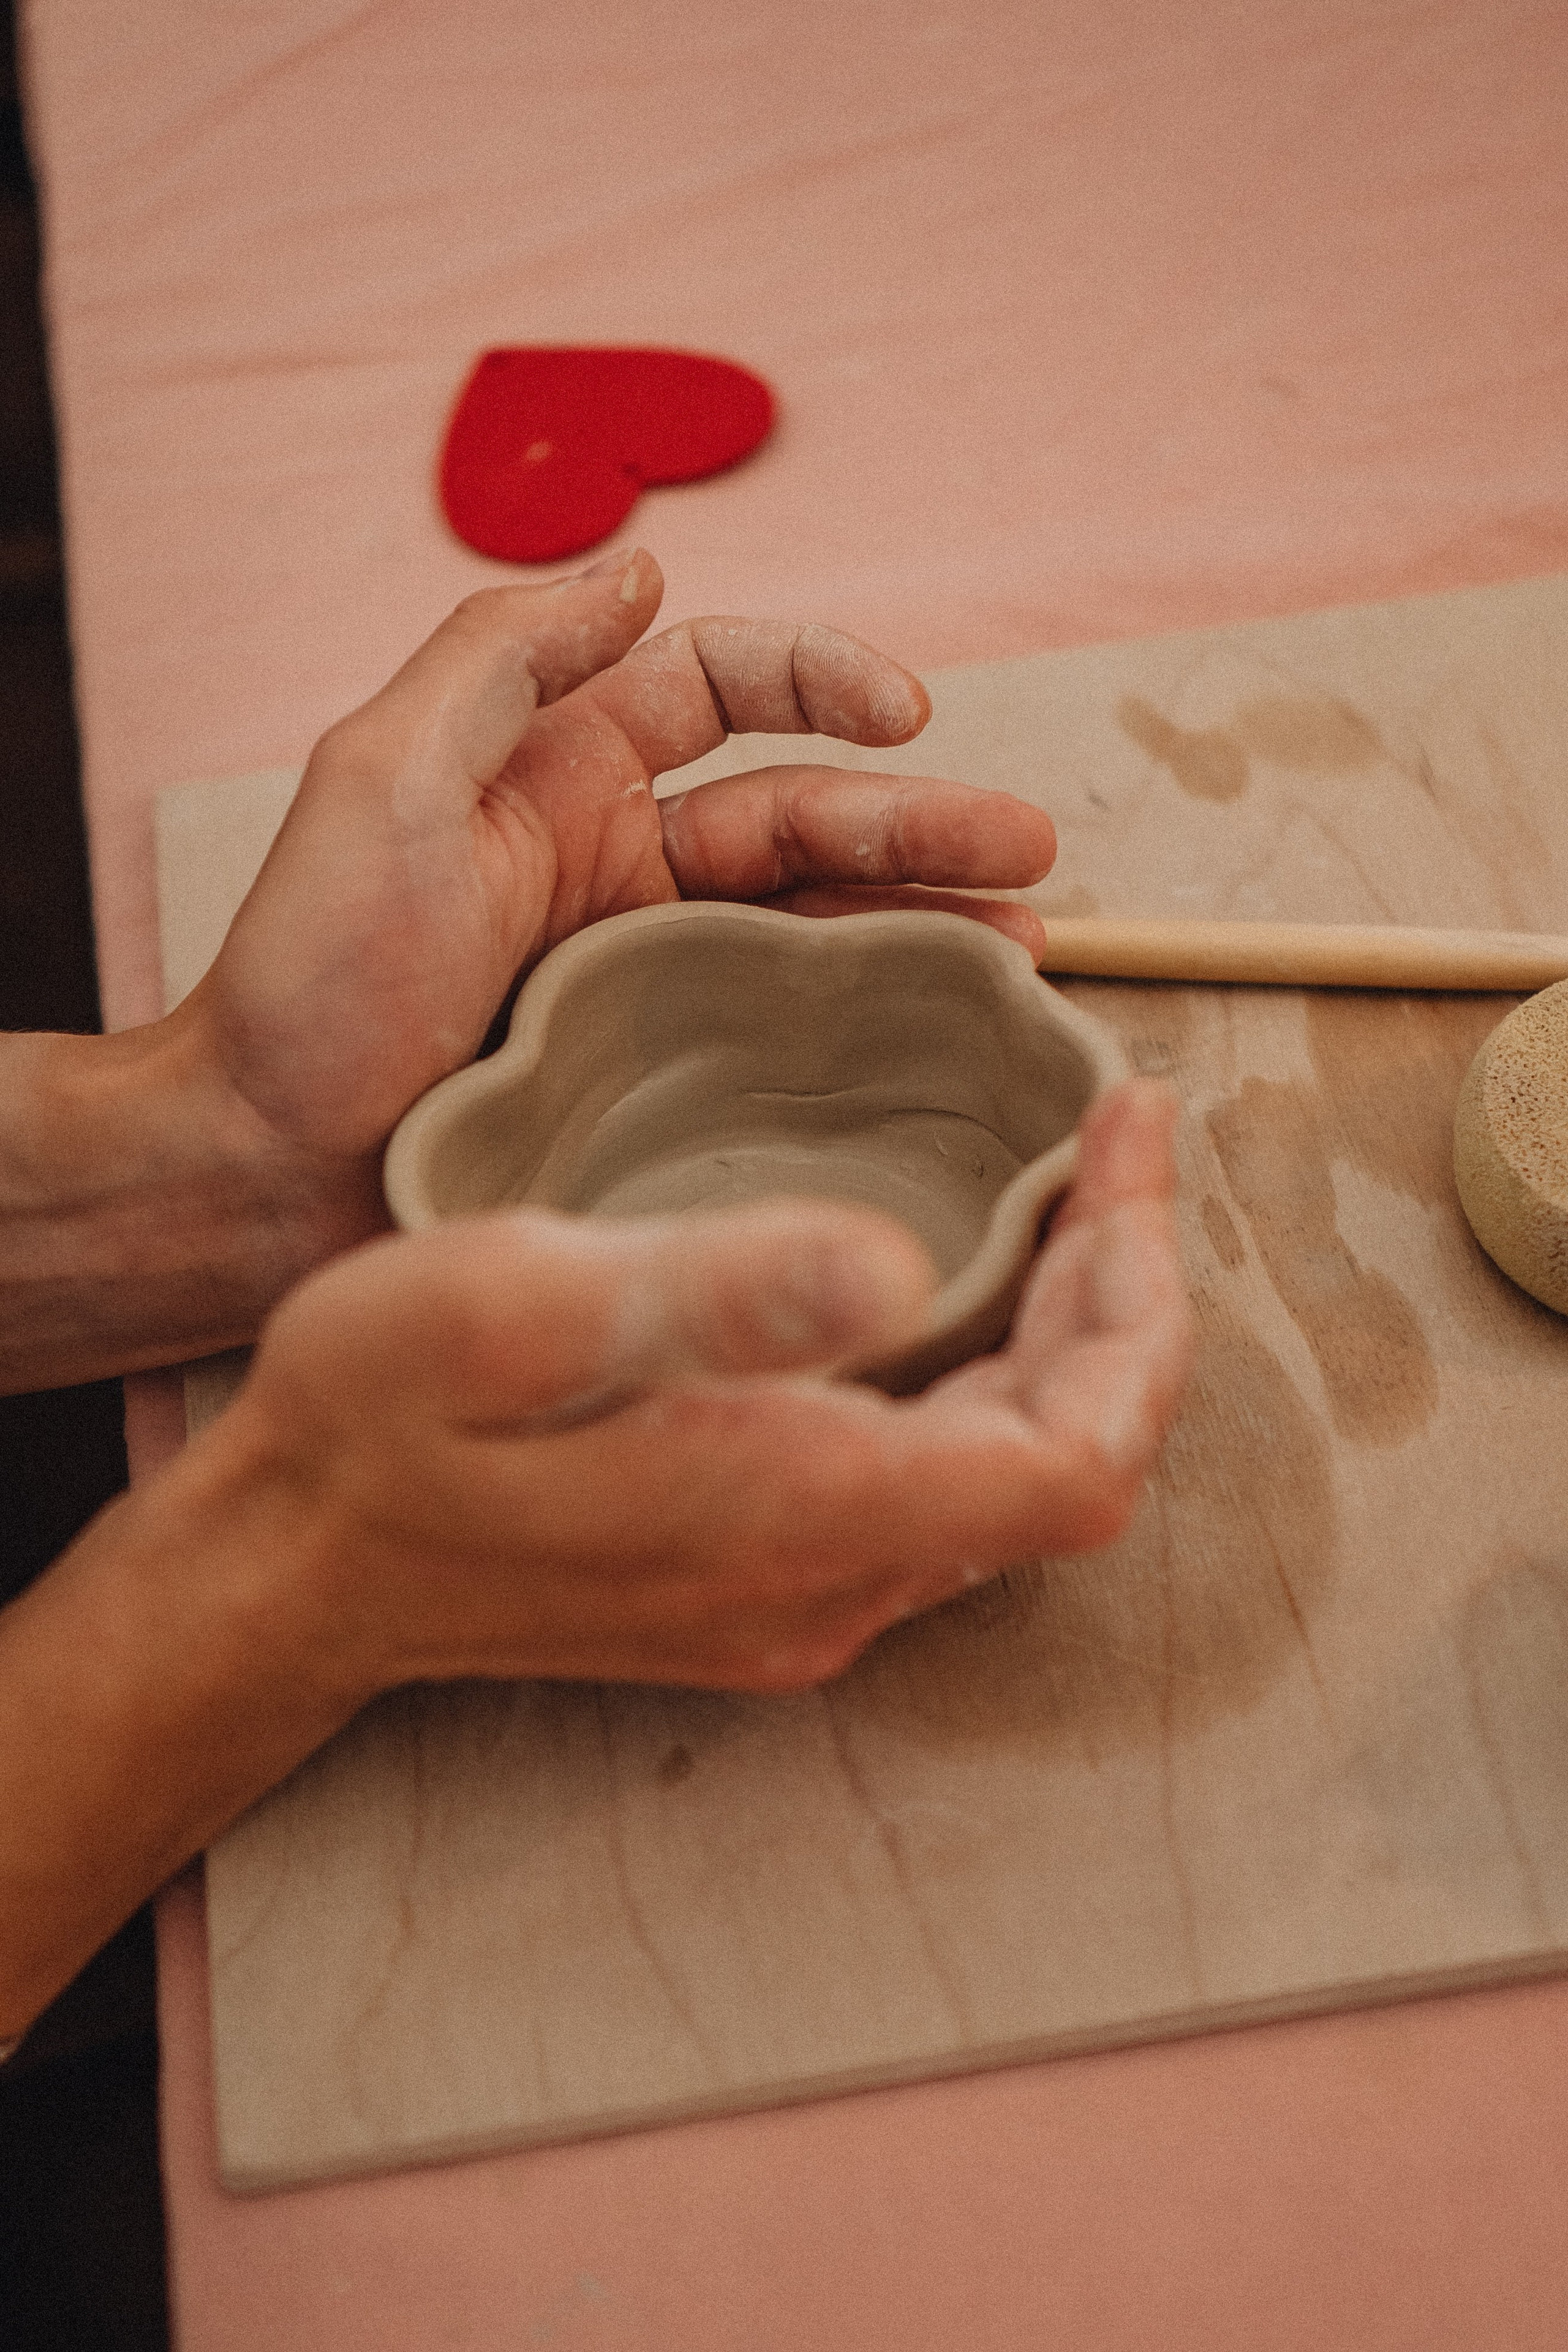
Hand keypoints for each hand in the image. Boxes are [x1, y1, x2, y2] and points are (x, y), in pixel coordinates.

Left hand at [192, 549, 1057, 1196]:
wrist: (256, 1176)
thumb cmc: (303, 986)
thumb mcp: (379, 780)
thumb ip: (499, 657)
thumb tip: (634, 565)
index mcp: (554, 773)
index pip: (715, 686)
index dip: (818, 676)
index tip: (905, 709)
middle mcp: (612, 863)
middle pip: (798, 812)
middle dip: (918, 818)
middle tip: (1029, 845)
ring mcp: (643, 975)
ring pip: (811, 922)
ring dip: (921, 918)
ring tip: (1026, 941)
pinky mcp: (658, 1078)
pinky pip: (785, 1030)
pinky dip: (868, 1020)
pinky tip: (944, 1026)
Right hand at [220, 1080, 1189, 1696]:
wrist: (290, 1565)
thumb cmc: (374, 1424)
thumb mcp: (510, 1307)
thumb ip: (707, 1291)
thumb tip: (895, 1261)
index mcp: (795, 1508)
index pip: (1079, 1450)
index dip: (1142, 1302)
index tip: (1128, 1147)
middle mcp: (831, 1582)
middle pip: (1075, 1459)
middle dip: (1123, 1295)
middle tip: (1112, 1144)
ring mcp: (806, 1595)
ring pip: (1018, 1474)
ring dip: (1069, 1334)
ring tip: (1067, 1193)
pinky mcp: (771, 1581)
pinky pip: (946, 1484)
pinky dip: (993, 1375)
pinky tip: (957, 1283)